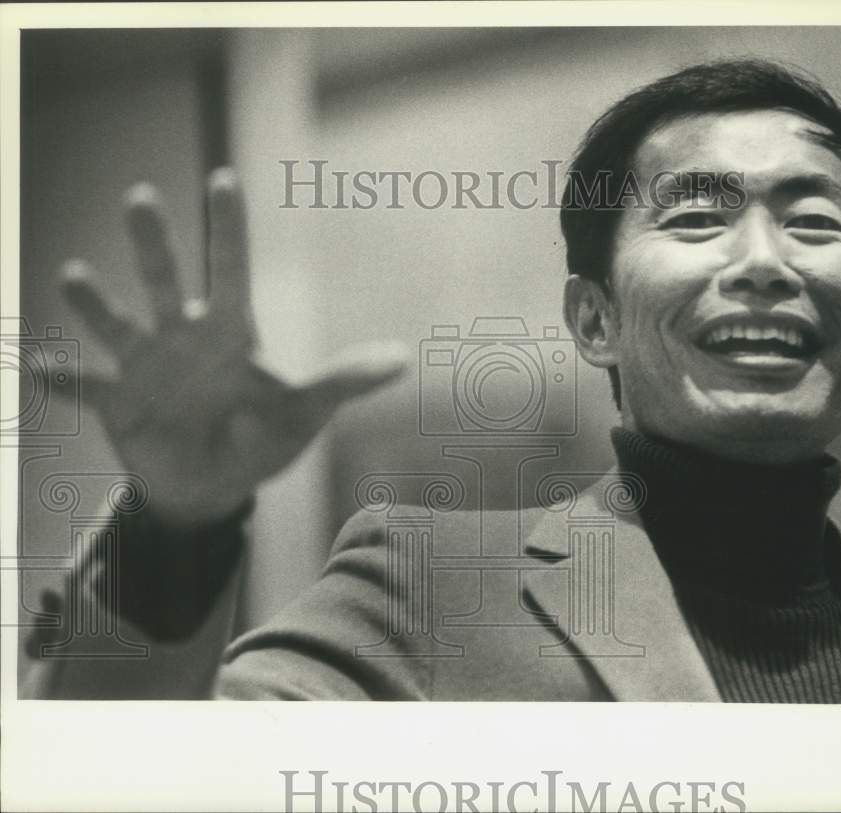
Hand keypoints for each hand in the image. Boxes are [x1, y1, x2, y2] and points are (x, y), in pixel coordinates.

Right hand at [60, 168, 407, 527]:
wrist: (213, 486)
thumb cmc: (262, 437)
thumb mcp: (304, 410)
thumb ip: (344, 382)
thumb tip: (404, 360)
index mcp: (230, 332)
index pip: (231, 269)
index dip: (229, 227)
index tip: (224, 179)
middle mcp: (181, 337)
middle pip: (166, 280)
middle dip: (155, 242)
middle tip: (141, 197)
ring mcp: (144, 367)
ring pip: (117, 323)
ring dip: (96, 302)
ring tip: (76, 277)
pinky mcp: (116, 404)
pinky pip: (85, 389)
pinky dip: (64, 381)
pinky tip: (40, 368)